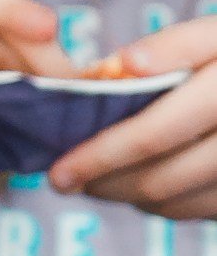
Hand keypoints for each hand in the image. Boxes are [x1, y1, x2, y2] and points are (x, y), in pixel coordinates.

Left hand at [55, 16, 216, 211]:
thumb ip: (177, 45)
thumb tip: (125, 65)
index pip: (154, 134)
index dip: (99, 155)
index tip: (57, 170)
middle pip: (159, 179)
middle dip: (103, 183)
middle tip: (65, 179)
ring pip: (175, 202)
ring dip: (127, 196)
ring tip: (95, 180)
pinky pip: (198, 211)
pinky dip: (162, 203)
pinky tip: (140, 184)